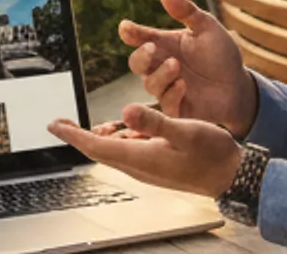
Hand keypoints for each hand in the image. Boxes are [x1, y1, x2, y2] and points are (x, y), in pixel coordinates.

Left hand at [49, 104, 242, 199]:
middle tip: (59, 123)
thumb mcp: (185, 131)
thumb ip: (155, 122)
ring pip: (113, 153)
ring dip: (96, 139)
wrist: (232, 175)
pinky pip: (128, 153)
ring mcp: (148, 168)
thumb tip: (126, 111)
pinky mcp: (157, 166)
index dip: (74, 134)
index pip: (97, 147)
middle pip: (99, 151)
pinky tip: (118, 131)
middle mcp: (140, 166)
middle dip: (77, 136)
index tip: (55, 125)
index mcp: (142, 158)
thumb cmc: (212, 154)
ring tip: (81, 127)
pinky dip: (116, 141)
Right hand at [120, 0, 257, 134]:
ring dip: (160, 74)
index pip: (141, 37)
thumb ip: (187, 11)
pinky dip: (172, 93)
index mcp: (165, 44)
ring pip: (150, 83)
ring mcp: (168, 88)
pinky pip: (166, 104)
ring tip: (176, 65)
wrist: (239, 85)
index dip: (131, 33)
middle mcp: (161, 66)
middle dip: (141, 56)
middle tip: (152, 47)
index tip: (126, 28)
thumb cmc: (220, 55)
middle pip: (137, 63)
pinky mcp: (178, 108)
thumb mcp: (208, 28)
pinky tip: (183, 85)